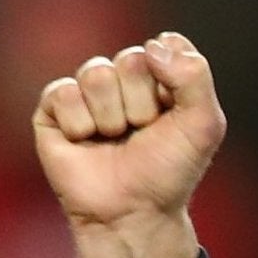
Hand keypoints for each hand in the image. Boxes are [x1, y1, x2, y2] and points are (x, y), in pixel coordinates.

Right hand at [33, 33, 226, 257]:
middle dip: (142, 104)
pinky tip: (86, 143)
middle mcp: (124, 78)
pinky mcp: (54, 108)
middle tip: (142, 133)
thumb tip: (155, 45)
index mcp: (161, 77)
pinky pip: (64, 93)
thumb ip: (195, 76)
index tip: (172, 115)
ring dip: (112, 116)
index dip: (170, 83)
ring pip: (97, 73)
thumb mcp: (203, 125)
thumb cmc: (169, 171)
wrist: (132, 212)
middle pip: (131, 59)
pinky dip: (80, 125)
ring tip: (115, 140)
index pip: (164, 47)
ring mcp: (88, 91)